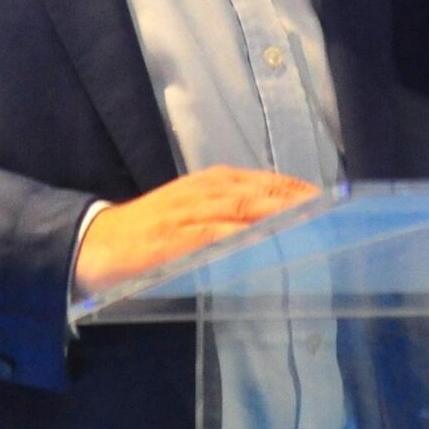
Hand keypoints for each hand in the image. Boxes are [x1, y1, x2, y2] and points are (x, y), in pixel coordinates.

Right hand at [73, 166, 318, 294]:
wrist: (93, 244)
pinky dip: (240, 240)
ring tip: (313, 228)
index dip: (301, 191)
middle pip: (262, 193)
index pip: (268, 182)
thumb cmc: (151, 232)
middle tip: (335, 219)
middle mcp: (205, 191)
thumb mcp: (195, 216)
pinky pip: (212, 237)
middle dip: (300, 205)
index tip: (335, 205)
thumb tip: (282, 234)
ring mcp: (188, 214)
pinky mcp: (173, 240)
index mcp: (213, 183)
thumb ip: (232, 220)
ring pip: (243, 211)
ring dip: (279, 218)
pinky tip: (263, 247)